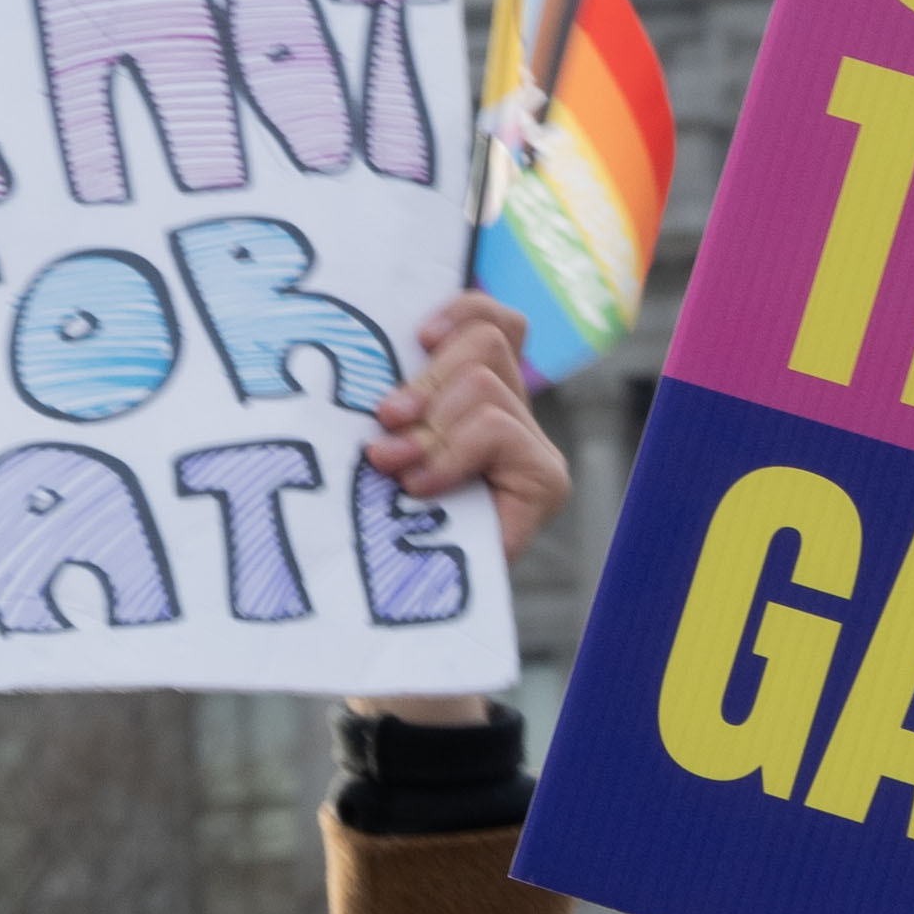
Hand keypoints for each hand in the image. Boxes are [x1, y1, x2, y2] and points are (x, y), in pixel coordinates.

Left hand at [366, 293, 564, 561]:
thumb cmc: (384, 521)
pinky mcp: (545, 478)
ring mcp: (535, 446)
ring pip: (483, 384)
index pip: (496, 320)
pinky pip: (495, 429)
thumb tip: (369, 367)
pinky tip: (421, 487)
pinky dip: (450, 453)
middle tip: (386, 422)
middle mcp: (516, 414)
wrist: (413, 602)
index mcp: (482, 394)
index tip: (417, 337)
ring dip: (429, 425)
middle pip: (485, 342)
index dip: (461, 311)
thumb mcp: (386, 441)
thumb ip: (397, 404)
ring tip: (394, 466)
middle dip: (426, 380)